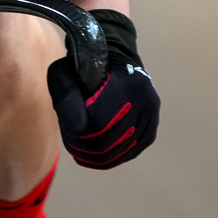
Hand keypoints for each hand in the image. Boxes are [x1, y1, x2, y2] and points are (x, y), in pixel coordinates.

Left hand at [48, 9, 158, 168]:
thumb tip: (77, 130)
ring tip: (78, 147)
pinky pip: (127, 154)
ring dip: (93, 155)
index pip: (98, 124)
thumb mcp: (67, 73)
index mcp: (130, 85)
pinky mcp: (149, 132)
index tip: (67, 128)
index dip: (76, 133)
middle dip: (82, 146)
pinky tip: (94, 152)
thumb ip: (67, 99)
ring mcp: (151, 119)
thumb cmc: (85, 66)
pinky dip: (108, 157)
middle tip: (70, 140)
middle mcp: (147, 103)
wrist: (114, 61)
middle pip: (106, 144)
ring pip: (116, 153)